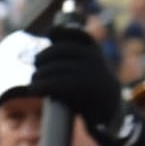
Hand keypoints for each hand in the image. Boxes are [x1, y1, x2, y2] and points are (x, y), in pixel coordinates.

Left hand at [21, 23, 126, 137]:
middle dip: (43, 56)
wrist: (110, 113)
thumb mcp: (89, 66)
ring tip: (34, 81)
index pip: (78, 34)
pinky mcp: (82, 89)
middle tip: (36, 64)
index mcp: (95, 51)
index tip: (49, 34)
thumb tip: (51, 31)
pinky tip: (34, 90)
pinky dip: (40, 86)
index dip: (61, 32)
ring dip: (38, 74)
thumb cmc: (91, 89)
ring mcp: (90, 73)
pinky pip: (55, 83)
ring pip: (54, 68)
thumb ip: (74, 52)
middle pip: (60, 50)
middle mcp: (94, 59)